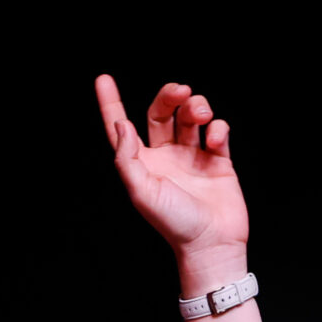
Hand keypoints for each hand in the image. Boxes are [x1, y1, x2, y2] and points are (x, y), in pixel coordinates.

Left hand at [93, 77, 250, 276]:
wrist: (212, 242)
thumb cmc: (175, 223)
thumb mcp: (141, 192)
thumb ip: (127, 157)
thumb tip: (123, 124)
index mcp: (143, 163)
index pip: (122, 127)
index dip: (111, 103)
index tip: (103, 79)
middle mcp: (166, 157)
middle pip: (162, 112)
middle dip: (170, 96)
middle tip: (181, 91)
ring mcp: (192, 156)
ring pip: (191, 117)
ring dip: (196, 106)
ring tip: (202, 115)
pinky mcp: (218, 160)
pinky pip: (217, 131)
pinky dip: (218, 128)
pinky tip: (216, 139)